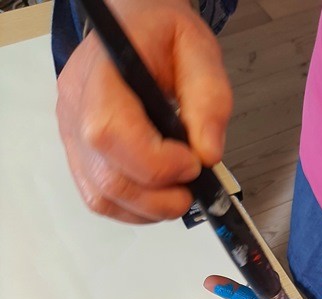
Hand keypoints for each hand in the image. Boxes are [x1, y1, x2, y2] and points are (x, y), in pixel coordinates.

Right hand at [56, 0, 232, 222]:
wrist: (133, 27)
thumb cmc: (160, 35)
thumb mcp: (199, 50)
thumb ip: (209, 100)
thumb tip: (207, 154)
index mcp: (101, 72)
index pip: (111, 132)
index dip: (156, 163)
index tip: (192, 162)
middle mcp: (76, 107)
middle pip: (108, 178)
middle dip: (160, 197)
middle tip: (191, 184)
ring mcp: (73, 135)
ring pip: (102, 197)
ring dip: (150, 208)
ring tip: (178, 191)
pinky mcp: (80, 155)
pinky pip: (100, 199)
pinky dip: (135, 208)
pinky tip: (158, 194)